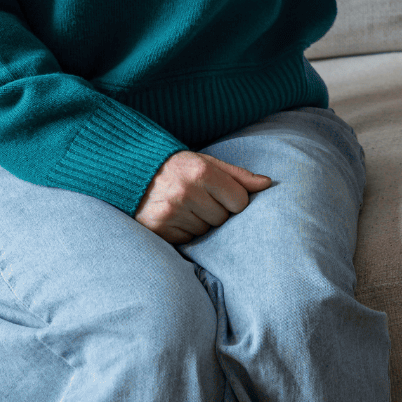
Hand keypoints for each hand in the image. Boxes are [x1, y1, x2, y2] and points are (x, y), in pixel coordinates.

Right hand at [134, 150, 273, 243]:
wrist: (133, 172)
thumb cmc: (178, 167)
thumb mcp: (207, 163)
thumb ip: (238, 175)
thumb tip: (268, 184)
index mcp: (202, 172)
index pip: (240, 201)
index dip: (233, 200)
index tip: (220, 194)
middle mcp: (186, 192)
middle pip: (222, 218)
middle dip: (215, 211)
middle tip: (197, 199)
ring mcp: (171, 211)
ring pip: (205, 230)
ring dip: (199, 222)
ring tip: (184, 206)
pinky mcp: (159, 228)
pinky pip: (188, 239)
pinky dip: (184, 230)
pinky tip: (173, 217)